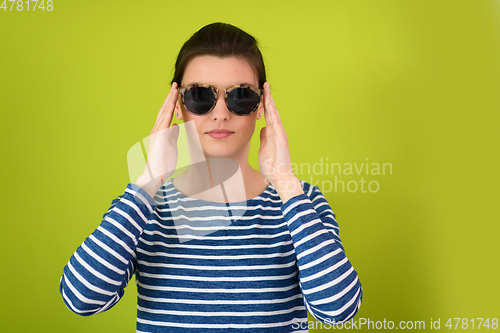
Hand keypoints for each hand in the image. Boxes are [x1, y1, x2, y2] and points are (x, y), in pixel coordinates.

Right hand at [135, 83, 179, 195]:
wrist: (155, 174)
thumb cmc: (163, 163)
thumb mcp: (172, 145)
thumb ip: (173, 135)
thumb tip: (177, 126)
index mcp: (161, 131)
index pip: (167, 113)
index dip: (171, 102)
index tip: (177, 92)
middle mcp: (157, 129)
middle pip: (164, 109)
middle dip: (170, 96)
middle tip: (176, 85)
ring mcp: (157, 132)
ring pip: (164, 112)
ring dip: (169, 100)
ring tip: (175, 89)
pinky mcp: (159, 136)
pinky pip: (164, 121)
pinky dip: (168, 111)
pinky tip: (171, 103)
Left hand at [258, 82, 301, 200]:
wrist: (280, 177)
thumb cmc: (272, 165)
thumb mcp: (263, 148)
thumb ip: (263, 137)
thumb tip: (262, 128)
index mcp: (273, 133)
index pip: (268, 115)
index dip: (264, 103)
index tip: (260, 92)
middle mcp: (277, 131)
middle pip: (272, 110)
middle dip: (267, 97)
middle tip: (264, 84)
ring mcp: (280, 134)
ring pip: (274, 113)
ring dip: (270, 101)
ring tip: (266, 89)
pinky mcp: (281, 138)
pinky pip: (276, 123)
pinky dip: (272, 112)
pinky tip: (269, 104)